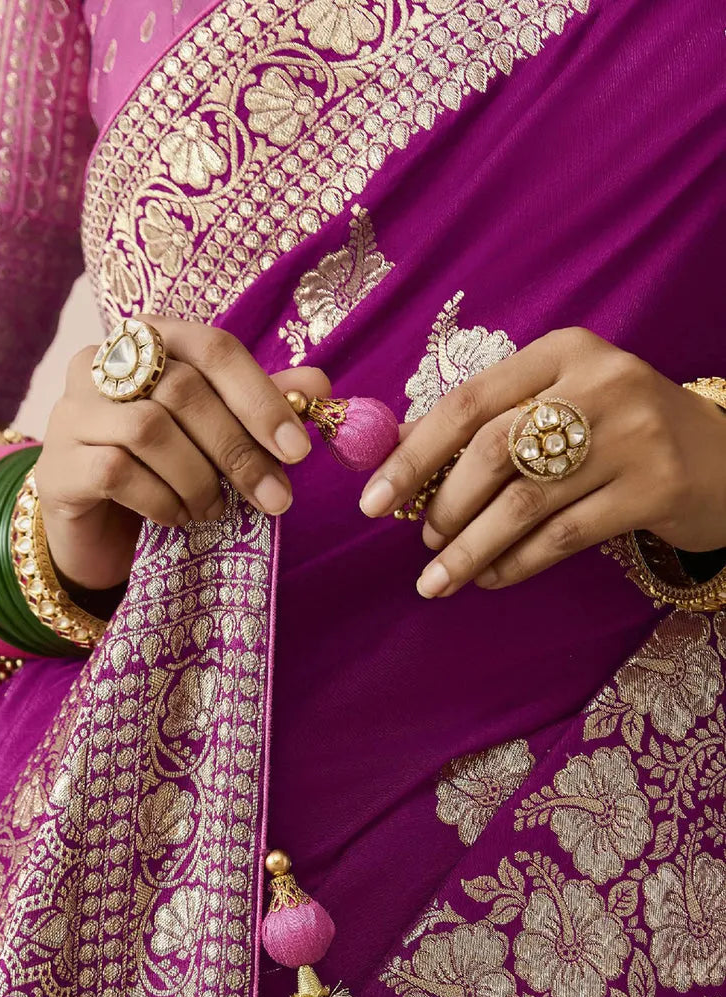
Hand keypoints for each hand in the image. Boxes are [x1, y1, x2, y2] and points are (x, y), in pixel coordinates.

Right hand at [35, 315, 328, 590]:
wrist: (96, 533)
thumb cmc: (162, 470)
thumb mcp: (217, 436)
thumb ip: (261, 405)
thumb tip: (319, 385)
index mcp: (147, 342)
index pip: (211, 347)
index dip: (260, 397)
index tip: (298, 451)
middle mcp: (100, 365)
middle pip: (183, 390)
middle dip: (238, 450)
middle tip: (273, 498)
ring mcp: (71, 413)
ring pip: (150, 430)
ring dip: (198, 479)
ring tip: (212, 509)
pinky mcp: (56, 466)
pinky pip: (116, 472)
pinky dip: (161, 501)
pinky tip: (176, 518)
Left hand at [358, 327, 725, 596]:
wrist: (725, 456)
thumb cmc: (620, 431)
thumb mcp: (560, 402)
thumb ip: (489, 418)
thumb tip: (398, 444)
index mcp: (564, 351)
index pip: (467, 401)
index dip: (412, 455)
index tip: (372, 500)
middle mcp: (599, 384)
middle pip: (492, 451)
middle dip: (443, 506)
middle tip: (422, 540)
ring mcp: (632, 436)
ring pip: (524, 502)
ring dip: (470, 547)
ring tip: (439, 577)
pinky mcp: (654, 488)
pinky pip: (562, 536)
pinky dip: (516, 563)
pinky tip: (491, 578)